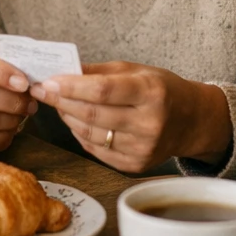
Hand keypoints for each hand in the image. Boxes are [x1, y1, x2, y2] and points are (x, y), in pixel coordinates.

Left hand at [31, 61, 231, 172]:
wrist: (192, 121)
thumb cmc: (161, 89)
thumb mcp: (136, 70)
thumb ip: (98, 71)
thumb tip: (61, 70)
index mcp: (151, 92)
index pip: (103, 91)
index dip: (71, 86)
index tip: (48, 81)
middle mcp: (149, 123)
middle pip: (92, 114)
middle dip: (61, 101)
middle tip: (42, 90)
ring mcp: (142, 148)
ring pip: (90, 133)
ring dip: (67, 117)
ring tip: (58, 103)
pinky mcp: (134, 165)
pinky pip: (95, 149)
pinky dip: (80, 133)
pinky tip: (75, 120)